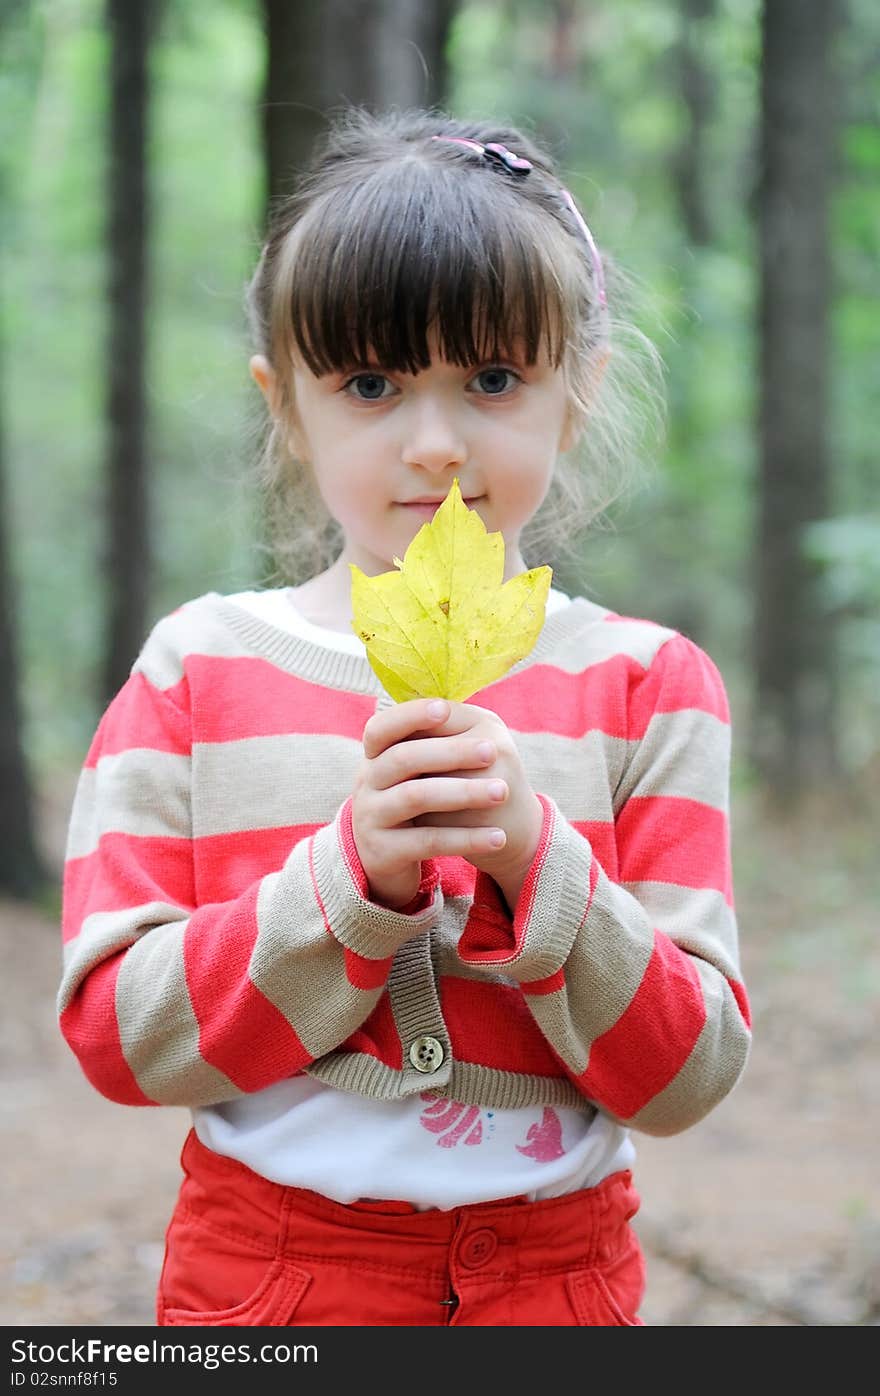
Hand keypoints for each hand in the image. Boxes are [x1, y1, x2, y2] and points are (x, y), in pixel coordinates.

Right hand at [351, 698, 541, 913]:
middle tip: (492, 750)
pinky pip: (427, 841)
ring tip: (501, 792)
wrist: (393, 862)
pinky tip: (498, 837)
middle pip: (403, 758)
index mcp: (375, 757)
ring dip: (463, 792)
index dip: (410, 715)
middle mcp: (366, 784)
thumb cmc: (417, 804)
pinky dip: (466, 838)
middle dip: (451, 752)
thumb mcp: (418, 774)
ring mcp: (370, 818)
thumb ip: (433, 743)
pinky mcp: (383, 852)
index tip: (443, 708)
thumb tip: (462, 709)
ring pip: (415, 797)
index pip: (382, 728)